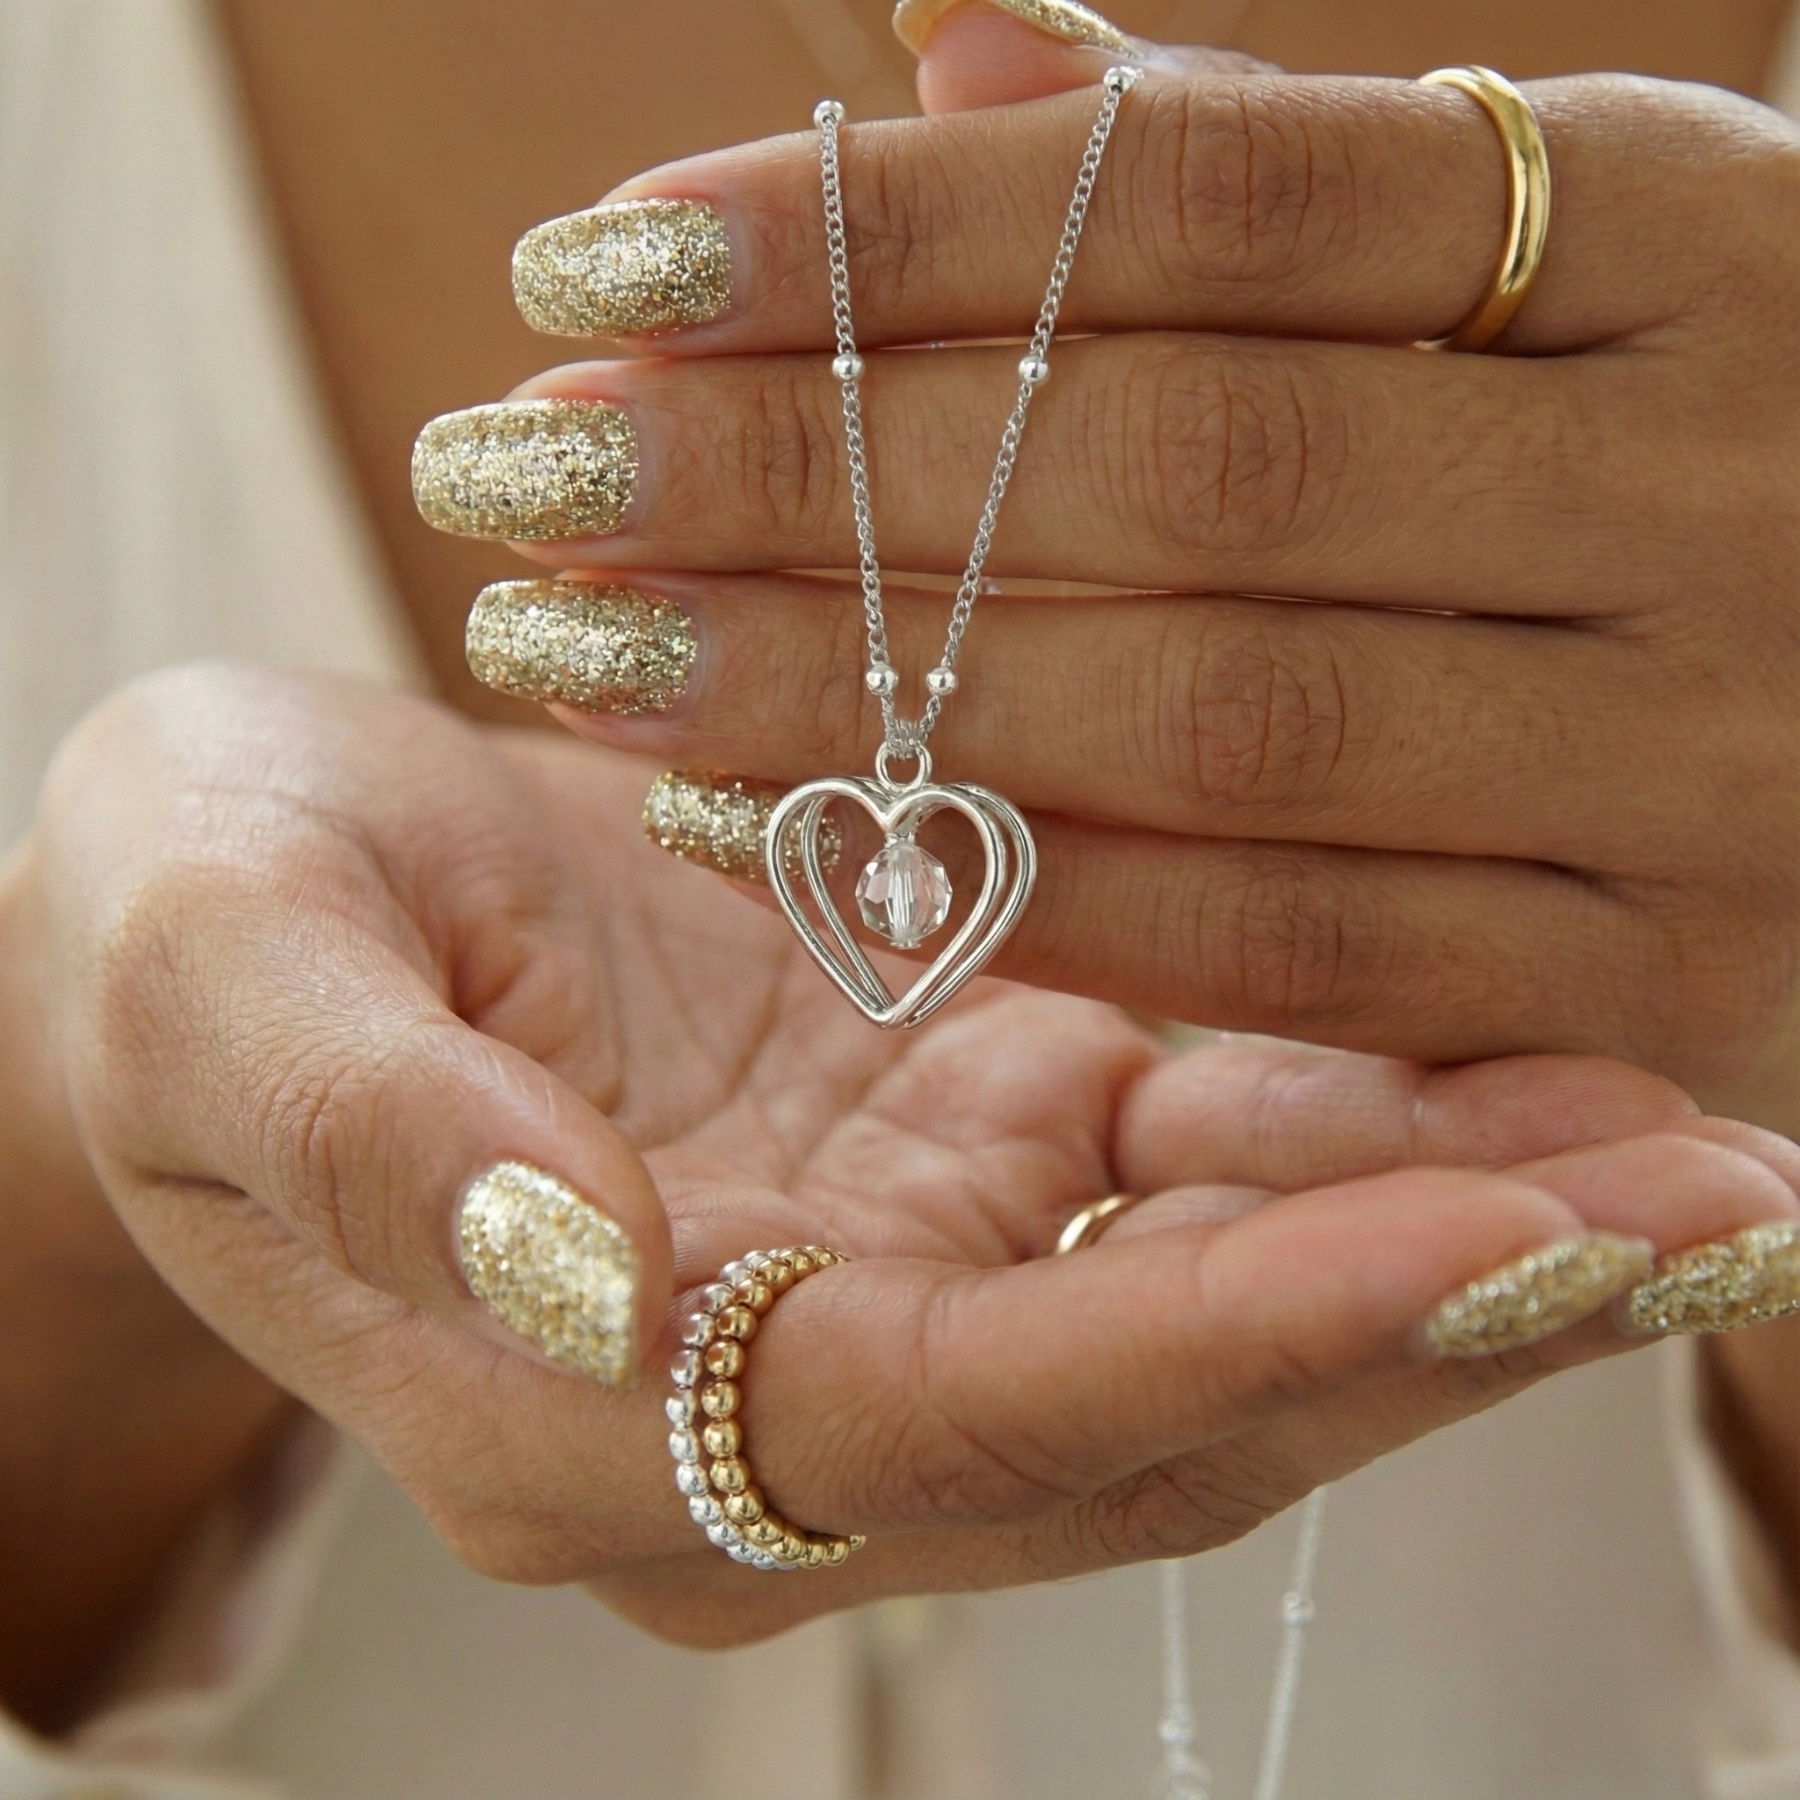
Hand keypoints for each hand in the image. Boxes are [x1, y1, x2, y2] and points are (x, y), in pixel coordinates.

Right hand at [24, 663, 1799, 1646]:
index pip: (951, 1422)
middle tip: (1704, 1205)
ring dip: (1456, 1230)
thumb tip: (566, 1271)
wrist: (258, 879)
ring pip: (1216, 1295)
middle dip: (1433, 1314)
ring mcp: (893, 1259)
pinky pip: (1197, 1162)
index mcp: (592, 1404)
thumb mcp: (209, 980)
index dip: (1213, 1337)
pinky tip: (1529, 1055)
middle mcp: (786, 1379)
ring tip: (1694, 1141)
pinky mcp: (952, 1131)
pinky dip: (1368, 1122)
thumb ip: (359, 1140)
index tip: (1489, 1238)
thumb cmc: (196, 923)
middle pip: (1149, 1401)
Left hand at [424, 6, 1799, 1131]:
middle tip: (518, 477)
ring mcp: (1711, 763)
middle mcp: (1720, 487)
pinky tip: (777, 845)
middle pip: (1184, 469)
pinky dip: (1025, 892)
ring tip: (588, 665)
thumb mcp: (1544, 258)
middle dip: (806, 478)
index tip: (598, 260)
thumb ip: (1271, 178)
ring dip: (857, 706)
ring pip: (1220, 724)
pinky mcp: (1661, 985)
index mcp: (1693, 236)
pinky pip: (1288, 948)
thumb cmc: (1681, 445)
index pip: (1221, 201)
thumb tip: (964, 49)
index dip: (884, 229)